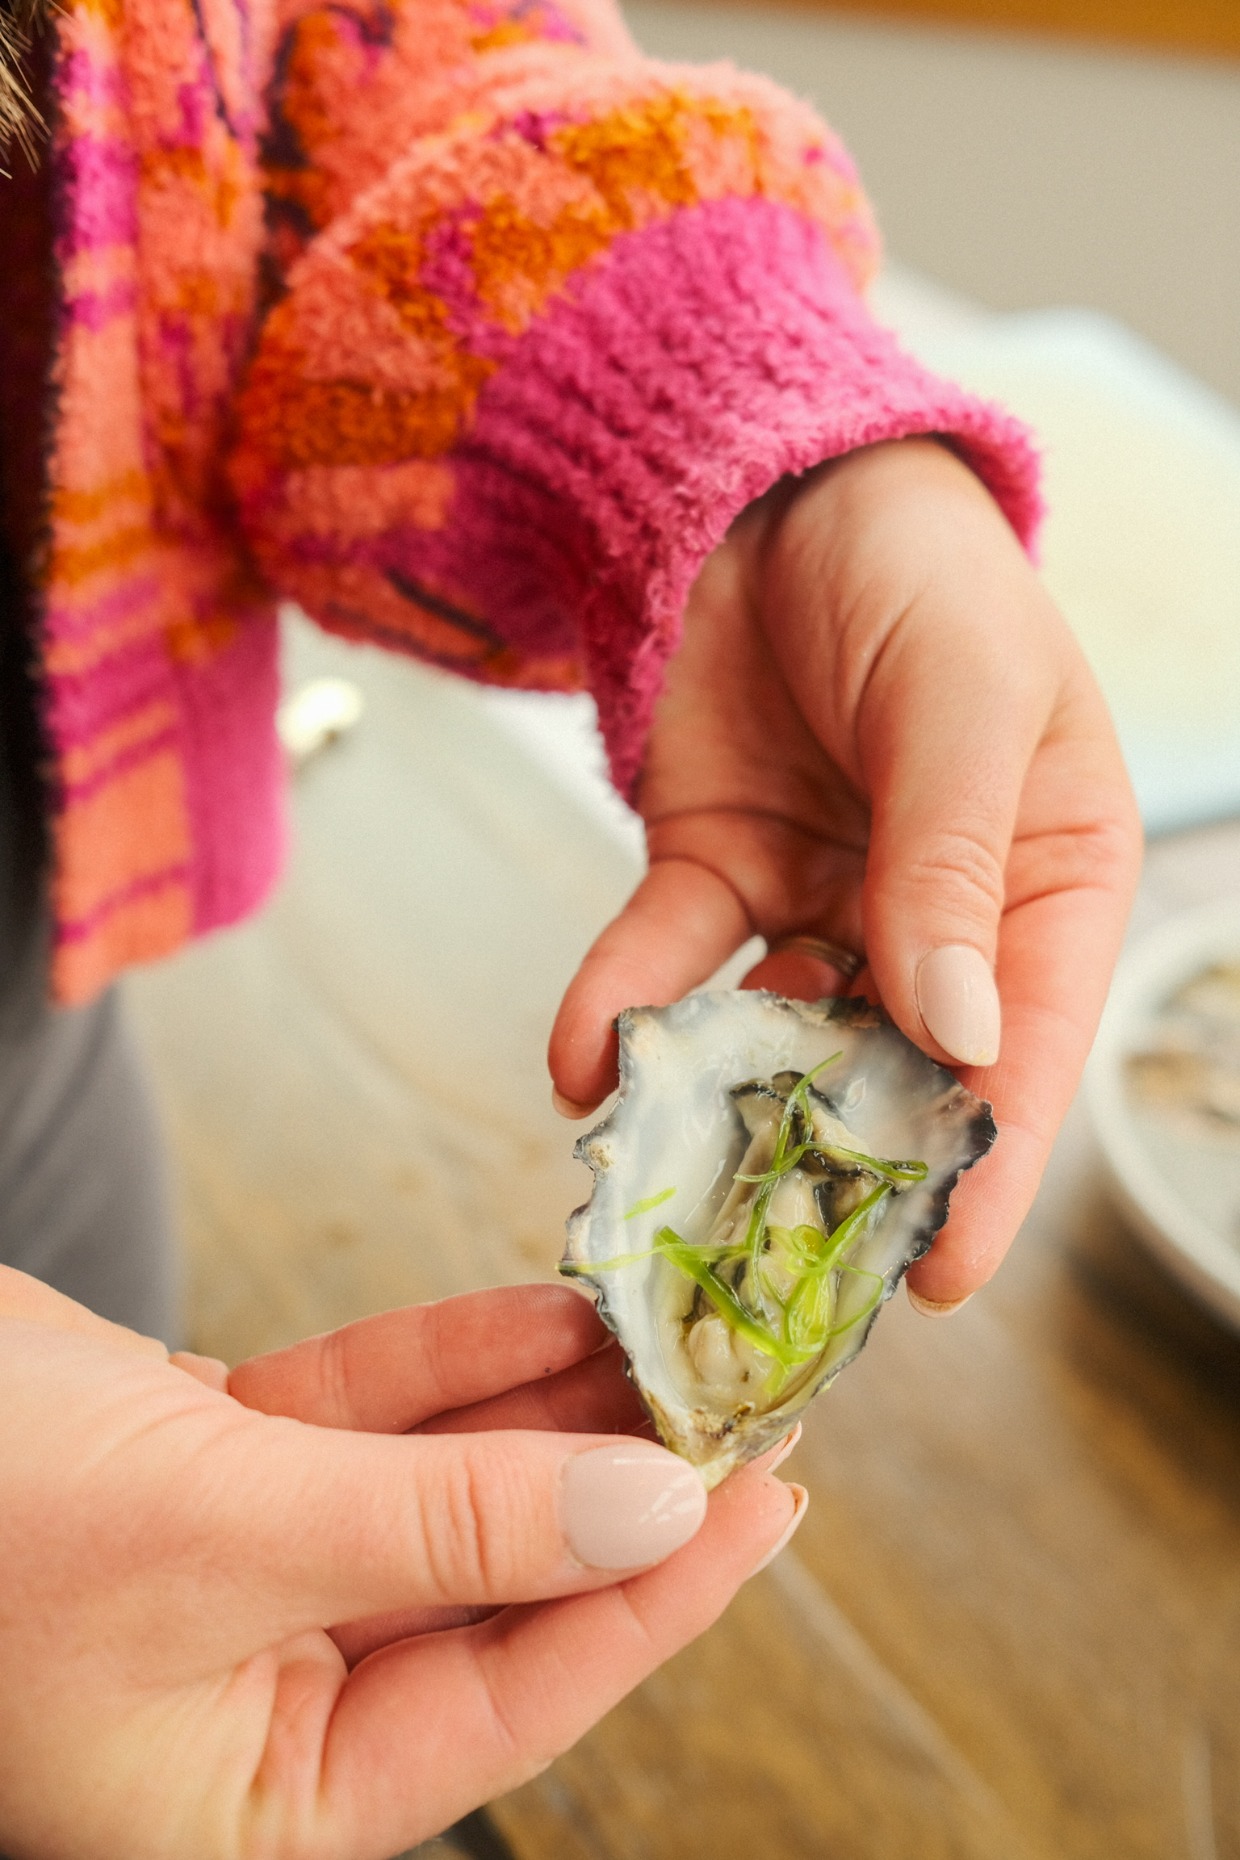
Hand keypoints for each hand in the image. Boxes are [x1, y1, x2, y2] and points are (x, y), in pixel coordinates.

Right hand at [0, 1268, 797, 1857]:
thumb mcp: (223, 1528)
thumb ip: (445, 1523)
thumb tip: (649, 1506)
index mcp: (254, 1795)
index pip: (513, 1695)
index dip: (654, 1592)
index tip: (770, 1499)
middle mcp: (259, 1698)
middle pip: (495, 1580)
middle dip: (617, 1480)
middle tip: (745, 1395)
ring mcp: (243, 1573)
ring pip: (442, 1485)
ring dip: (553, 1407)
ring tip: (671, 1332)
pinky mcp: (217, 1465)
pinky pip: (370, 1416)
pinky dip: (456, 1361)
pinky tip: (554, 1308)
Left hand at [550, 439, 1141, 1306]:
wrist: (766, 481)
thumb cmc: (916, 571)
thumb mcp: (963, 704)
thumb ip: (951, 864)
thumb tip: (957, 1036)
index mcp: (1045, 885)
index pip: (1025, 1049)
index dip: (985, 1164)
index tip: (939, 1272)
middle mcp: (937, 918)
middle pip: (895, 1071)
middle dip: (836, 1167)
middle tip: (774, 1268)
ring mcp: (817, 905)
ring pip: (772, 1040)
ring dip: (718, 1110)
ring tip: (659, 1182)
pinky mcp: (713, 873)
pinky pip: (664, 963)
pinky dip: (619, 1008)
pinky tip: (578, 1056)